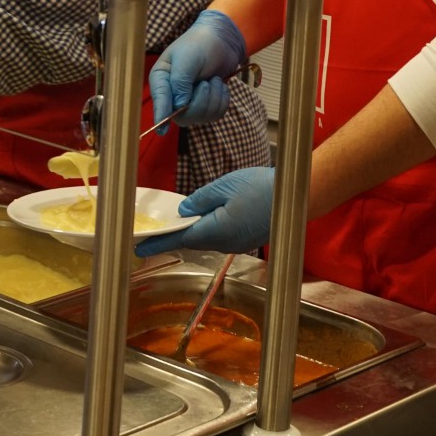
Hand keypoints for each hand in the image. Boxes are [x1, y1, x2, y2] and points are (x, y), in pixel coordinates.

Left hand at [136, 166, 274, 255]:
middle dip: (172, 236)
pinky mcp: (246, 238)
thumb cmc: (263, 189)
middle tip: (153, 234)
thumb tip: (184, 211)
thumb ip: (200, 200)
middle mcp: (226, 242)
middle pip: (192, 240)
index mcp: (216, 231)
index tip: (139, 249)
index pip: (180, 239)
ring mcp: (237, 243)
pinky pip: (220, 235)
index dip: (158, 243)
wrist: (296, 196)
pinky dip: (207, 228)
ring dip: (190, 232)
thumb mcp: (223, 186)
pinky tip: (203, 218)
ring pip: (207, 238)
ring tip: (174, 224)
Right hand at [148, 10, 247, 132]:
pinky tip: (220, 87)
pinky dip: (221, 102)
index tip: (162, 132)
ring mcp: (189, 101)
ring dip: (213, 99)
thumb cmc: (199, 44)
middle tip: (208, 83)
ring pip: (201, 117)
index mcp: (161, 79)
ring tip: (214, 80)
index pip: (160, 101)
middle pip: (182, 115)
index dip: (161, 116)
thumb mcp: (187, 59)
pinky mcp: (205, 104)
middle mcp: (172, 93)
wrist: (222, 40)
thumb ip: (180, 82)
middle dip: (201, 103)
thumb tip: (180, 105)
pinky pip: (214, 115)